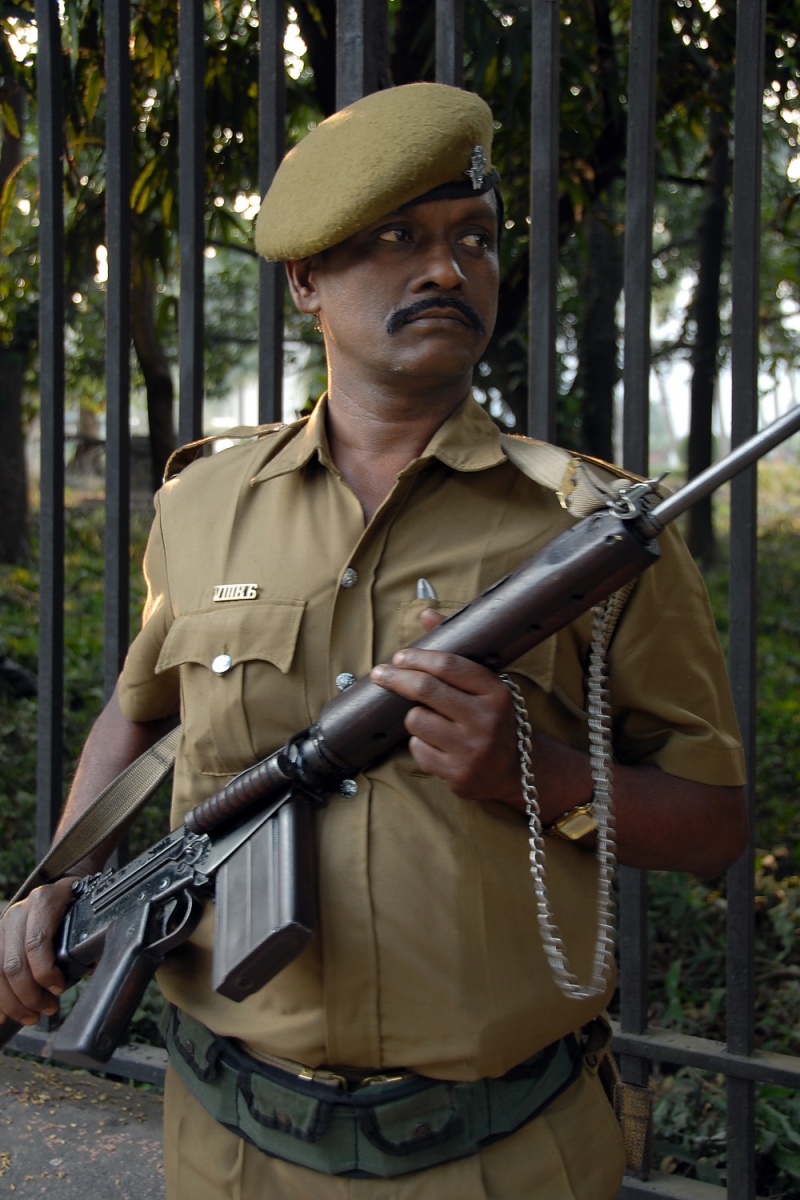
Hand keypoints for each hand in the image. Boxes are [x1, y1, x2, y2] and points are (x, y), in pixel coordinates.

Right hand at [0, 877, 75, 1026]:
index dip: (45, 973)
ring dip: (13, 1002)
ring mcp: (4, 925)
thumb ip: (86, 940)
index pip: (36, 943)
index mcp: (44, 901)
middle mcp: (19, 912)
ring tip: (31, 1016)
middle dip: (30, 995)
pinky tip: (4, 1014)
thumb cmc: (76, 904)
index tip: (59, 989)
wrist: (59, 888)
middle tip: (47, 1010)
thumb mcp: (84, 913)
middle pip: (14, 964)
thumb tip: (89, 970)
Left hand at [370, 609, 521, 805]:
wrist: (517, 770)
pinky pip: (417, 749)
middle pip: (426, 689)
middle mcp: (485, 720)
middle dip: (397, 678)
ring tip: (430, 719)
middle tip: (380, 673)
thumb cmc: (493, 718)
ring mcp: (471, 749)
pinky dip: (420, 743)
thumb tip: (426, 613)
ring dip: (414, 717)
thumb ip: (455, 649)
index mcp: (495, 692)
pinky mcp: (457, 774)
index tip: (400, 656)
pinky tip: (437, 744)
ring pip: (416, 720)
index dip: (418, 657)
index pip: (449, 665)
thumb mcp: (485, 684)